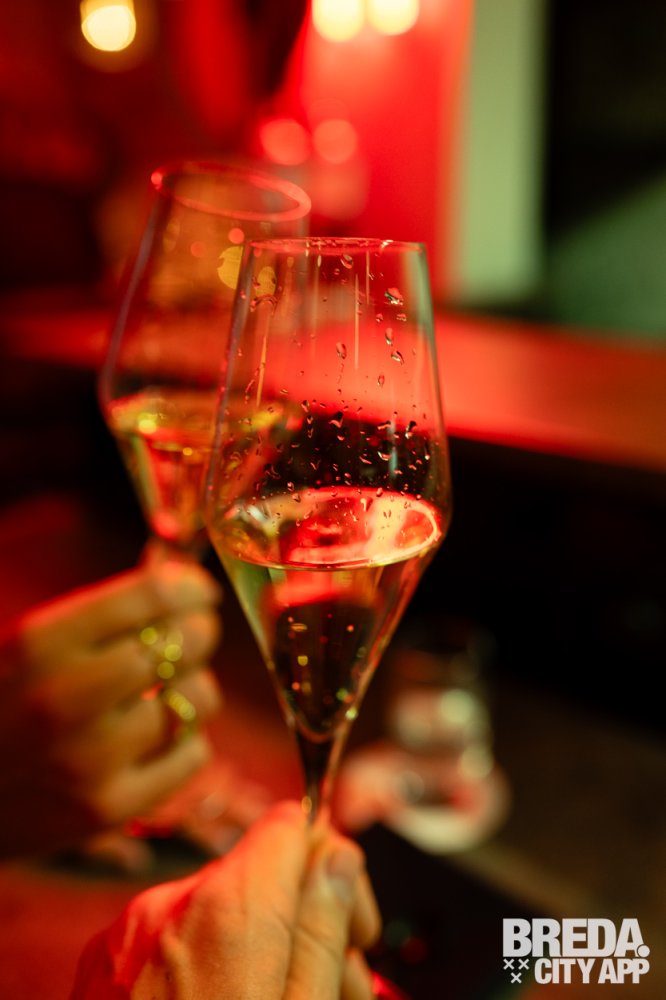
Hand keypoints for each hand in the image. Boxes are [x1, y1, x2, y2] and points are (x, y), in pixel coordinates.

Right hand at [0, 560, 222, 857]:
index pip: (150, 596)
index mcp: (41, 644)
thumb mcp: (29, 647)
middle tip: (196, 634)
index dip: (189, 588)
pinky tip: (156, 739)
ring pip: (197, 699)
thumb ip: (101, 619)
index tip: (201, 591)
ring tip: (169, 691)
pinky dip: (186, 741)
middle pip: (182, 645)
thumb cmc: (1, 706)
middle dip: (200, 632)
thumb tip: (185, 593)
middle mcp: (65, 699)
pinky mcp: (108, 809)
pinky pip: (192, 756)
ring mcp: (89, 760)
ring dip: (194, 688)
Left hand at [72, 801, 381, 999]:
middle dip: (301, 918)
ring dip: (256, 944)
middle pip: (260, 871)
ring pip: (219, 906)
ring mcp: (130, 933)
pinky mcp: (105, 962)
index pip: (291, 825)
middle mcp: (172, 904)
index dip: (331, 864)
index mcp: (229, 909)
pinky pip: (174, 934)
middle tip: (327, 987)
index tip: (348, 923)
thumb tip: (336, 857)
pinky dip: (205, 961)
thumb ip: (323, 929)